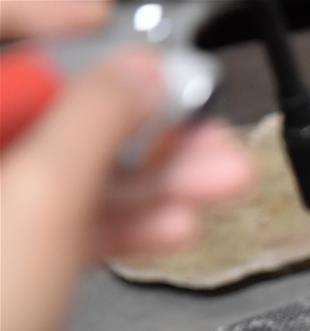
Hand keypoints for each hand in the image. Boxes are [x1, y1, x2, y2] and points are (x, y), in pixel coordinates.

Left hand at [0, 0, 255, 330]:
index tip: (106, 21)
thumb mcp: (44, 195)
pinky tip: (180, 226)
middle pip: (44, 112)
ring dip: (155, 177)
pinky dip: (132, 223)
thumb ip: (97, 119)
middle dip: (136, 119)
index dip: (43, 19)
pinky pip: (79, 225)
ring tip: (224, 179)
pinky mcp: (15, 263)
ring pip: (74, 174)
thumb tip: (142, 72)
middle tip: (199, 118)